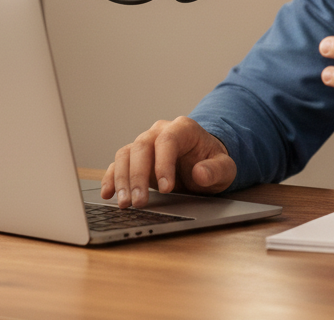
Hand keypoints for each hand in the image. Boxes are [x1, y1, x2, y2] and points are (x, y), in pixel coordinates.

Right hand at [100, 116, 236, 208]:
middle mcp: (160, 132)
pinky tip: (108, 194)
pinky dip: (111, 177)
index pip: (168, 140)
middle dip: (138, 176)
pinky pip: (117, 163)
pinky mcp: (135, 158)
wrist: (204, 161)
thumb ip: (216, 170)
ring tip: (124, 204)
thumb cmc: (213, 162)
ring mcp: (145, 144)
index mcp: (183, 129)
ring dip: (122, 179)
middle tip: (139, 202)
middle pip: (142, 147)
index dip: (163, 163)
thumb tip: (200, 173)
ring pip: (126, 154)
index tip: (165, 189)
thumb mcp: (225, 168)